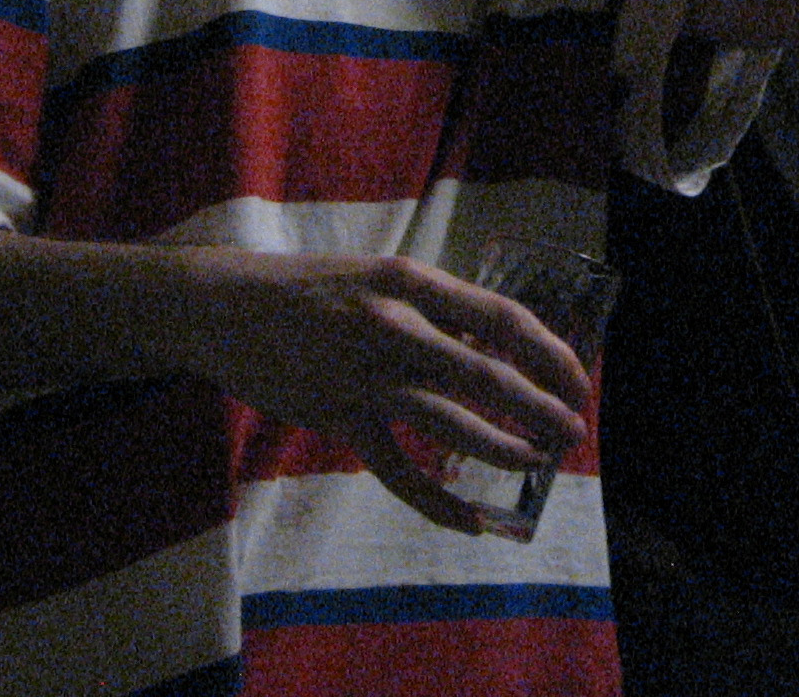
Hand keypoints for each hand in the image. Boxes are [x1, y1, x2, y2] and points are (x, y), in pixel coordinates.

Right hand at [183, 248, 594, 534]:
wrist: (221, 307)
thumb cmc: (307, 289)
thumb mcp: (377, 278)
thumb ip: (432, 310)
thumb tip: (492, 349)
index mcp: (410, 283)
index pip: (501, 318)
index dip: (549, 352)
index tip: (577, 378)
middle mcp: (394, 326)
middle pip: (488, 375)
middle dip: (542, 408)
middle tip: (573, 431)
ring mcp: (364, 376)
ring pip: (451, 422)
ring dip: (504, 447)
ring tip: (538, 462)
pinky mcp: (337, 417)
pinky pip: (398, 470)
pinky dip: (437, 501)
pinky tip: (471, 521)